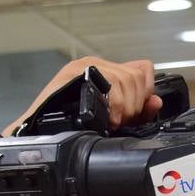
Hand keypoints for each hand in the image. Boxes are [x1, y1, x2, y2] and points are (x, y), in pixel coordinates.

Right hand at [7, 56, 162, 133]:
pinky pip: (110, 82)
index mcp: (105, 70)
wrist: (39, 132)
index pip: (143, 70)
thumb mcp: (113, 119)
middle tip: (120, 121)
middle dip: (134, 105)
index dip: (143, 95)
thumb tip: (156, 101)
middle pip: (136, 77)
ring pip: (126, 79)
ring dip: (125, 107)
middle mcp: (95, 63)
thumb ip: (137, 110)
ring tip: (112, 122)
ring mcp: (83, 66)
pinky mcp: (74, 73)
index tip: (133, 115)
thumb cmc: (70, 126)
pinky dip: (115, 103)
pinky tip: (108, 118)